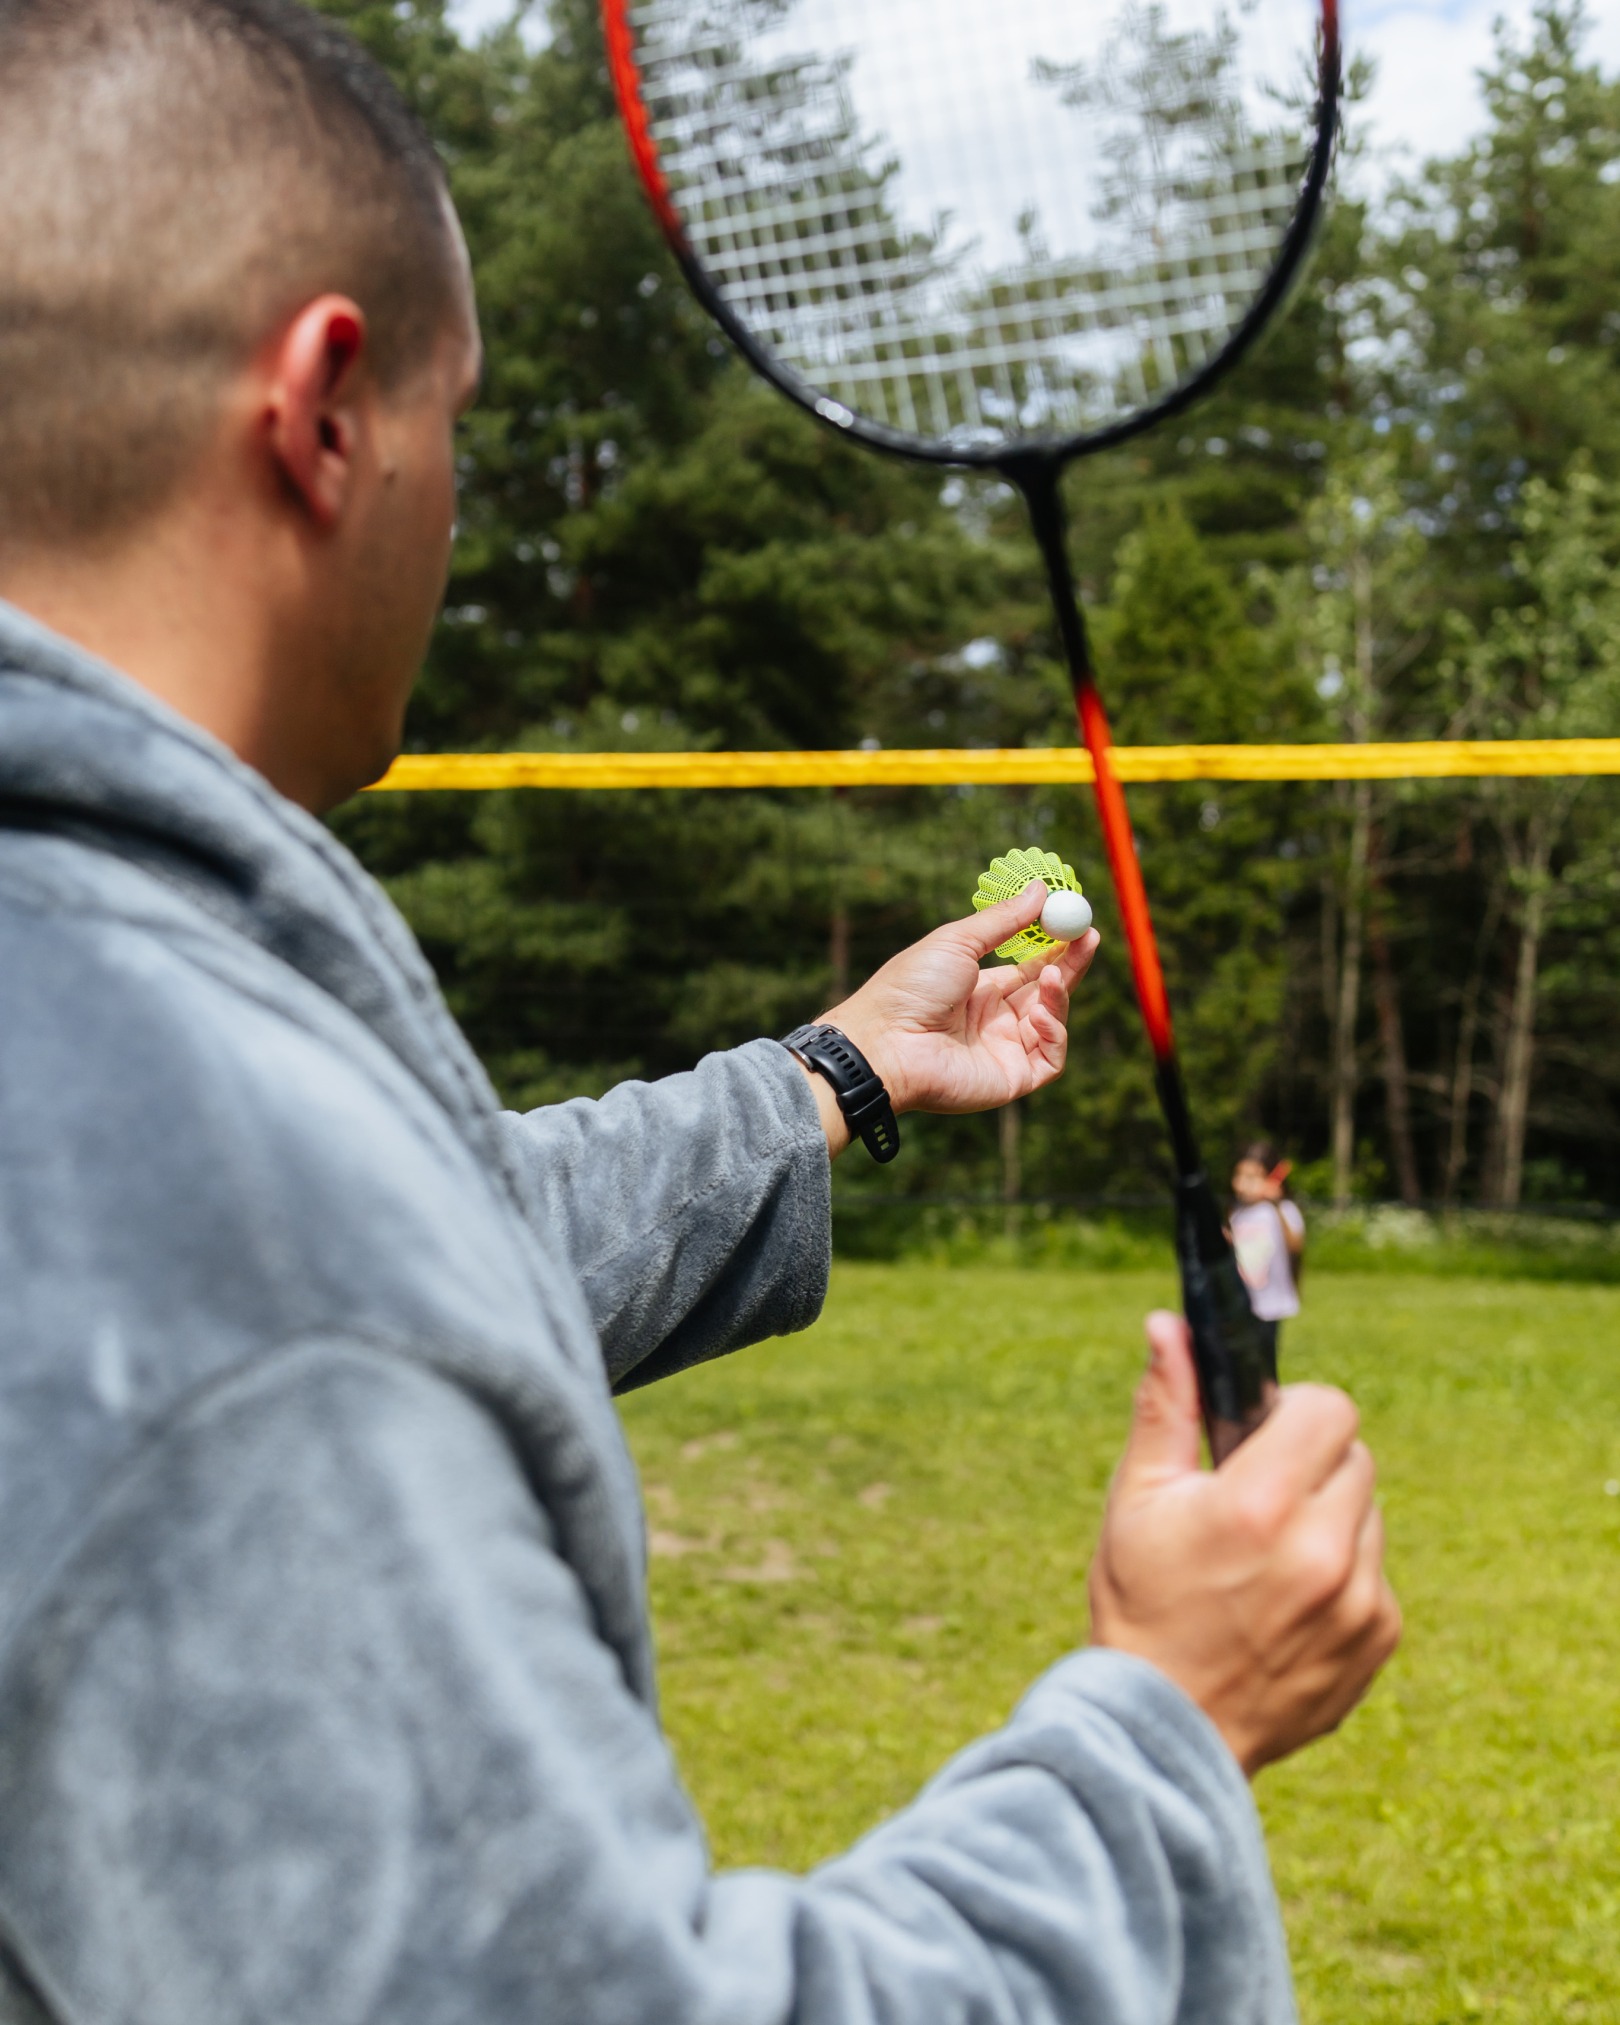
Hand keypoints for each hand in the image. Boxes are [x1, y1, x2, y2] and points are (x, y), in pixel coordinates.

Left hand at [817, 882, 1098, 1131]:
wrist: (885, 1042)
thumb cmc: (910, 987)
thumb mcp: (958, 942)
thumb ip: (1003, 920)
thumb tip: (1040, 889)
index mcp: (981, 989)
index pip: (1033, 967)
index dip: (1058, 947)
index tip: (1078, 921)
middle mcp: (996, 1021)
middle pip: (1049, 992)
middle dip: (1072, 965)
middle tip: (1090, 937)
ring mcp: (1005, 1051)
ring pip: (1053, 1022)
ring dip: (1061, 996)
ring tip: (1052, 976)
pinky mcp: (1012, 1079)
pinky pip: (1051, 1058)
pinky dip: (1055, 1033)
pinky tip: (1039, 1015)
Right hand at [1089, 1313, 1399, 1777]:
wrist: (1166, 1729)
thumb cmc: (1141, 1603)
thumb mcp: (1137, 1498)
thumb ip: (1166, 1405)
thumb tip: (1168, 1325)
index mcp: (1260, 1504)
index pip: (1330, 1408)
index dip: (1294, 1411)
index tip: (1262, 1435)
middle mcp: (1323, 1551)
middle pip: (1353, 1456)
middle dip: (1309, 1463)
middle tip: (1256, 1499)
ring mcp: (1359, 1601)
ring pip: (1367, 1514)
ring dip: (1327, 1518)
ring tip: (1266, 1559)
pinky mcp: (1378, 1639)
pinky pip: (1375, 1573)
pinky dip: (1341, 1574)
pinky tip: (1285, 1602)